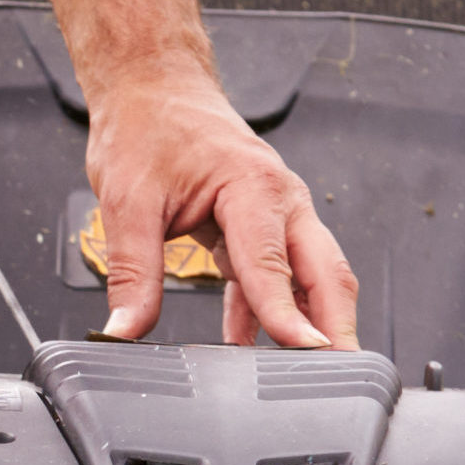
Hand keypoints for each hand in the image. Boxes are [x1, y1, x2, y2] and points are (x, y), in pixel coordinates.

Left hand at [86, 69, 358, 351]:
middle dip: (335, 327)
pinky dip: (268, 310)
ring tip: (308, 376)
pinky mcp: (260, 222)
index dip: (287, 315)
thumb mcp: (127, 200)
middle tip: (341, 379)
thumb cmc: (148, 125)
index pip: (274, 264)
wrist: (152, 85)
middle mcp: (279, 197)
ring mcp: (276, 210)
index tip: (305, 352)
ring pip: (309, 275)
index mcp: (252, 185)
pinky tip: (249, 346)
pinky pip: (276, 274)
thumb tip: (123, 329)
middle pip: (323, 272)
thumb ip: (132, 271)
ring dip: (311, 322)